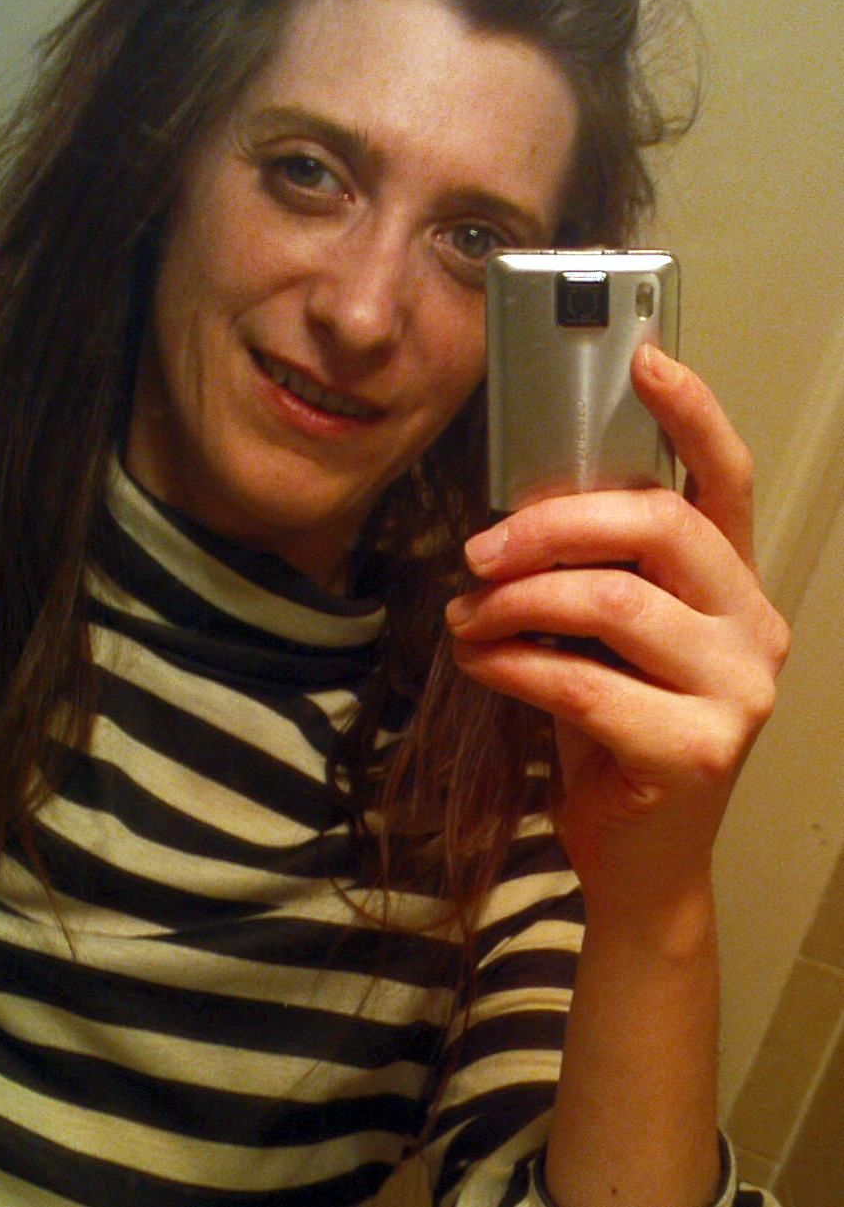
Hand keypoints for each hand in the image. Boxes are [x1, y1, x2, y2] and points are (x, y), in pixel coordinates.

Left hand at [445, 346, 789, 926]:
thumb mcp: (608, 639)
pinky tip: (477, 662)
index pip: (728, 480)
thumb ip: (594, 574)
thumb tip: (512, 517)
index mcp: (734, 584)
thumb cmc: (613, 729)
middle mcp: (756, 627)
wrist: (638, 859)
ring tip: (465, 617)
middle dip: (552, 525)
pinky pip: (581, 682)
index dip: (692, 414)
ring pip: (613, 602)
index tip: (642, 361)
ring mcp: (739, 691)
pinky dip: (510, 663)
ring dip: (515, 601)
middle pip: (660, 527)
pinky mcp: (698, 750)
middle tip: (476, 549)